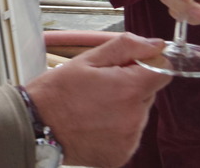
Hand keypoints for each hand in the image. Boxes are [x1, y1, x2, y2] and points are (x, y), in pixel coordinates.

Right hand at [26, 33, 170, 166]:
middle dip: (131, 85)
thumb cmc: (57, 91)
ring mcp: (129, 139)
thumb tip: (156, 44)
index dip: (147, 64)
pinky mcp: (122, 155)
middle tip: (101, 85)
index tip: (129, 65)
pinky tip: (95, 121)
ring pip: (139, 113)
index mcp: (128, 89)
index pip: (163, 71)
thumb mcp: (88, 59)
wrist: (36, 126)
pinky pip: (129, 134)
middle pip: (148, 93)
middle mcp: (134, 118)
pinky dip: (117, 127)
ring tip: (94, 105)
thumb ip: (126, 47)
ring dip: (124, 107)